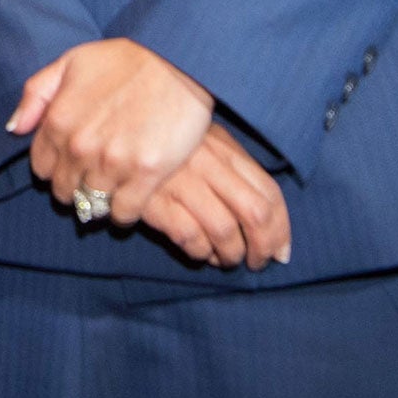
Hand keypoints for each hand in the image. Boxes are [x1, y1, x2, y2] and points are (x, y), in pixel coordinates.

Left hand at [7, 37, 214, 228]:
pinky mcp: (146, 174)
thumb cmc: (123, 60)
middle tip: (92, 176)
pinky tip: (129, 197)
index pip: (40, 168)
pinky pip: (122, 214)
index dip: (54, 167)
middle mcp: (80, 147)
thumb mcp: (69, 62)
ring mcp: (112, 162)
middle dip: (74, 185)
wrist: (175, 60)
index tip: (69, 163)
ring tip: (111, 186)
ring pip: (92, 204)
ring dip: (99, 200)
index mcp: (58, 121)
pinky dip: (123, 213)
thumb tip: (15, 128)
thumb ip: (35, 95)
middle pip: (64, 190)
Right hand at [140, 124, 291, 269]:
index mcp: (225, 148)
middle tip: (257, 263)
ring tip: (226, 260)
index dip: (281, 228)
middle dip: (262, 248)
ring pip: (224, 230)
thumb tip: (273, 229)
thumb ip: (238, 174)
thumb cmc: (171, 146)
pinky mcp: (153, 199)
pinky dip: (200, 252)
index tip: (280, 251)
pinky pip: (189, 236)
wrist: (116, 134)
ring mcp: (180, 180)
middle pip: (254, 214)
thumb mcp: (207, 145)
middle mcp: (207, 163)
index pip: (269, 192)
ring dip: (231, 255)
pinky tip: (199, 253)